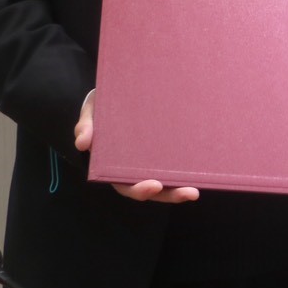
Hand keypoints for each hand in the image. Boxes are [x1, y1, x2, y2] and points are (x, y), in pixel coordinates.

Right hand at [75, 90, 199, 202]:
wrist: (117, 93)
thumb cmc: (102, 106)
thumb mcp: (91, 112)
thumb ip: (86, 125)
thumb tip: (82, 142)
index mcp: (113, 164)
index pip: (125, 183)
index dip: (139, 189)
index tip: (154, 186)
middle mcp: (133, 168)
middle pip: (152, 188)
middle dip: (170, 194)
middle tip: (190, 192)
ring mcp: (150, 161)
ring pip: (166, 181)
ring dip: (181, 188)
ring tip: (197, 190)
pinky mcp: (164, 150)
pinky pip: (176, 163)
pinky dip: (188, 169)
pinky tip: (204, 169)